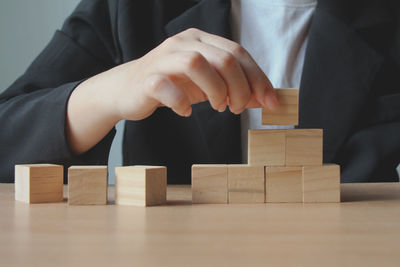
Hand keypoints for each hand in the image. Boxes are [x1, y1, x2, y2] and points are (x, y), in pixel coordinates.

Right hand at [66, 28, 278, 153]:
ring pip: (197, 63)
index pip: (238, 52)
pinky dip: (182, 103)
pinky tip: (186, 111)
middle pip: (223, 58)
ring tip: (219, 107)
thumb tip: (265, 100)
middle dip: (240, 87)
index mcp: (201, 40)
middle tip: (239, 108)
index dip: (258, 77)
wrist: (128, 90)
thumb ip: (234, 88)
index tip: (271, 102)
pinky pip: (167, 88)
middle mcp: (183, 43)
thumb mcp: (208, 86)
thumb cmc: (172, 85)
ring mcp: (163, 59)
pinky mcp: (147, 79)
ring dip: (216, 90)